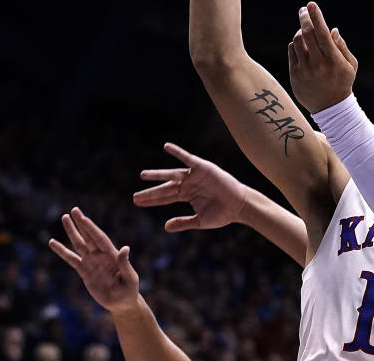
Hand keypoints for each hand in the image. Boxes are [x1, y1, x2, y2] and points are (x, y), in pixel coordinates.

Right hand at [48, 208, 140, 314]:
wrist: (121, 303)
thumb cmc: (129, 290)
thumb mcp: (130, 278)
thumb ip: (125, 264)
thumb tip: (125, 248)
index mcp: (112, 255)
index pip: (99, 238)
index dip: (91, 228)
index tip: (83, 218)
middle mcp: (101, 255)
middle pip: (88, 236)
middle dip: (81, 224)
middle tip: (73, 210)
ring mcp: (91, 262)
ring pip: (79, 244)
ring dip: (71, 232)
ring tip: (64, 218)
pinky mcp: (84, 271)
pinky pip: (71, 259)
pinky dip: (62, 251)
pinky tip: (53, 243)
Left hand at [133, 142, 247, 231]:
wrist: (239, 206)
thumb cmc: (222, 214)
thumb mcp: (200, 221)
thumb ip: (183, 222)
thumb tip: (165, 227)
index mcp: (187, 196)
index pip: (165, 198)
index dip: (151, 200)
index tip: (137, 202)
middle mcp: (188, 185)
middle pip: (165, 188)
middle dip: (150, 191)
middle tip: (134, 196)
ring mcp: (195, 176)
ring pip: (172, 175)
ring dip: (157, 175)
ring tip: (143, 175)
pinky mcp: (203, 167)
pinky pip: (188, 158)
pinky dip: (177, 152)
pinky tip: (166, 147)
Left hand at [288, 1, 358, 112]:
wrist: (330, 108)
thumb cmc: (343, 82)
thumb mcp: (350, 65)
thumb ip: (341, 46)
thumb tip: (332, 30)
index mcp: (333, 59)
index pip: (322, 32)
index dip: (316, 16)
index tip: (311, 5)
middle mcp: (318, 64)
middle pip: (307, 33)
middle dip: (304, 18)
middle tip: (303, 10)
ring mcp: (304, 70)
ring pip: (297, 41)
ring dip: (300, 31)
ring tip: (305, 30)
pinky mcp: (294, 75)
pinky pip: (291, 52)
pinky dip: (295, 44)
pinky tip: (301, 45)